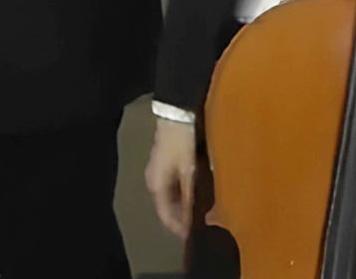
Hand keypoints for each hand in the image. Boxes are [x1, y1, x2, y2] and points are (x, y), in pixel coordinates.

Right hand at [144, 116, 199, 238]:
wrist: (175, 117)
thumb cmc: (180, 144)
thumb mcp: (189, 171)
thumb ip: (192, 196)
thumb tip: (200, 218)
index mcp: (156, 185)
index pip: (165, 215)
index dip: (178, 228)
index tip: (193, 238)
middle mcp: (154, 181)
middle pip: (167, 207)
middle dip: (182, 218)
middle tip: (201, 226)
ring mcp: (158, 173)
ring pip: (170, 198)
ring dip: (184, 206)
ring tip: (202, 212)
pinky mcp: (164, 166)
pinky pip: (173, 188)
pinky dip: (184, 195)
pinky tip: (197, 195)